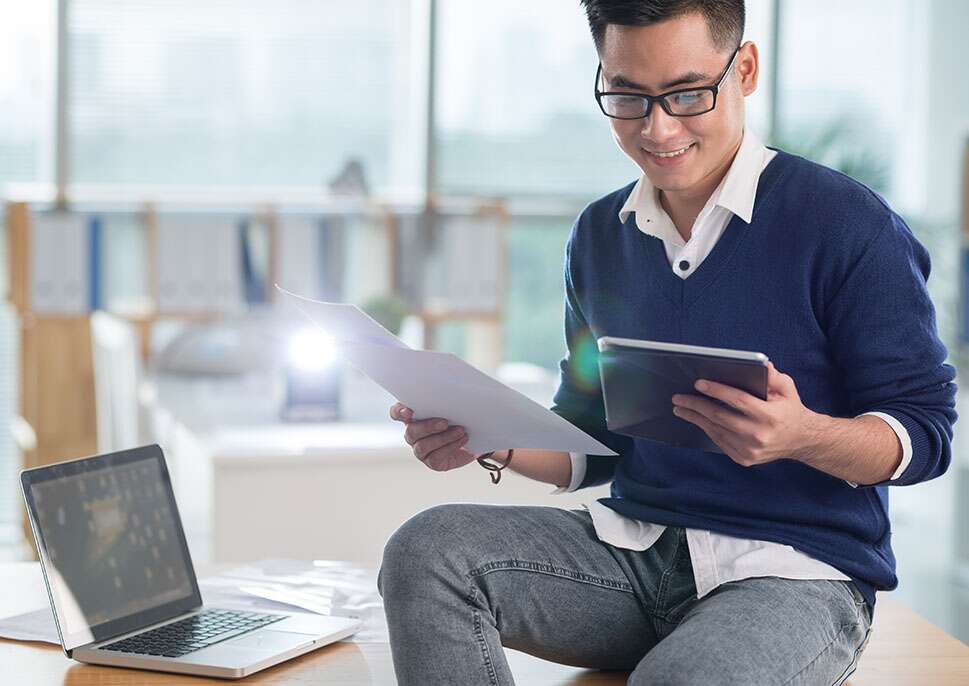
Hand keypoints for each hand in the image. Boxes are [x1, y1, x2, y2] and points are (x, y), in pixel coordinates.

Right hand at [389, 402, 476, 471]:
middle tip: (445, 422)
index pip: (397, 413)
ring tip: (461, 431)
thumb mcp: (453, 404)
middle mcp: (413, 433)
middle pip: (411, 431)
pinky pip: (435, 457)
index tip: (409, 412)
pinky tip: (462, 439)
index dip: (399, 412)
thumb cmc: (460, 417)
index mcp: (413, 416)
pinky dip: (450, 447)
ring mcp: (421, 449)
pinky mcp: (432, 462)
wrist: (475, 437)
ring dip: (443, 438)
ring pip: (423, 446)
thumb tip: (450, 383)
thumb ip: (444, 397)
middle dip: (428, 427)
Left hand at [670, 361, 821, 467]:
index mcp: (770, 416)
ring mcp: (751, 450)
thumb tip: (762, 365)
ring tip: (680, 408)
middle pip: (720, 417)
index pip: (738, 401)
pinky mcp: (745, 458)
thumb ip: (774, 377)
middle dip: (696, 405)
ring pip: (716, 431)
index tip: (698, 383)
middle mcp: (759, 435)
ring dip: (695, 418)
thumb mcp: (788, 389)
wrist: (801, 441)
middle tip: (678, 397)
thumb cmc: (790, 409)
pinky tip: (696, 419)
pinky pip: (719, 442)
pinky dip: (706, 429)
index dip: (717, 391)